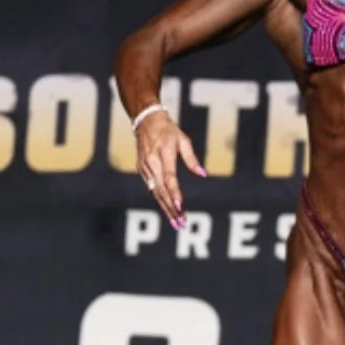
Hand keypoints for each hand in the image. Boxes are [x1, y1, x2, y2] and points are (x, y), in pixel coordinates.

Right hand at [135, 112, 205, 227]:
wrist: (145, 120)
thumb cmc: (168, 129)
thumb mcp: (183, 139)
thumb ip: (192, 159)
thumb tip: (203, 174)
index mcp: (164, 154)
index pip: (169, 178)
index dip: (175, 194)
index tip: (181, 207)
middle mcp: (152, 163)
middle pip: (162, 191)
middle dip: (172, 209)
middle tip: (181, 224)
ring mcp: (144, 167)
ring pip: (156, 192)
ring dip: (166, 208)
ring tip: (176, 223)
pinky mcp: (141, 169)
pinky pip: (151, 188)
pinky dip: (160, 200)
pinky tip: (168, 209)